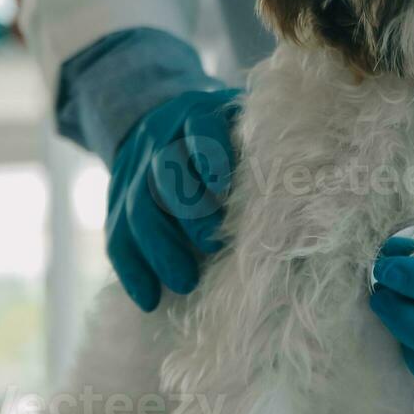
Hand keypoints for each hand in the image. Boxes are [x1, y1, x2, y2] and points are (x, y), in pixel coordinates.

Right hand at [106, 89, 241, 310]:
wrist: (156, 118)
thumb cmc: (222, 134)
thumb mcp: (238, 125)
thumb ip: (257, 152)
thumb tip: (297, 200)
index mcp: (195, 115)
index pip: (199, 131)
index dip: (209, 157)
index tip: (223, 187)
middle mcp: (159, 140)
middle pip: (164, 175)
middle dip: (187, 213)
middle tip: (210, 246)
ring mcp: (133, 170)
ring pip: (137, 210)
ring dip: (160, 250)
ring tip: (185, 283)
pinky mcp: (116, 200)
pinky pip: (117, 236)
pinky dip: (132, 269)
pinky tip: (148, 297)